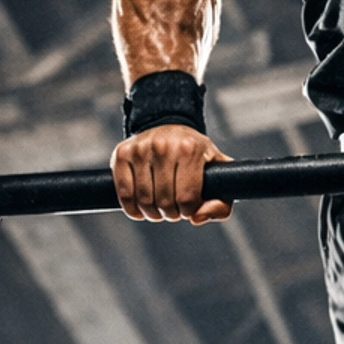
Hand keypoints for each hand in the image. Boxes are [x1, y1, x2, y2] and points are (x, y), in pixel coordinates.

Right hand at [111, 125, 231, 221]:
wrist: (168, 126)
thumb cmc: (195, 155)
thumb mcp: (218, 173)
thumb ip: (221, 202)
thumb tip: (196, 218)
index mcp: (190, 149)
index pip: (187, 198)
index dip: (188, 211)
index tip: (188, 207)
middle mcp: (163, 146)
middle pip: (165, 202)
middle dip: (171, 213)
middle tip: (173, 209)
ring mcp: (140, 148)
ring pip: (144, 200)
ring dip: (152, 213)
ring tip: (159, 208)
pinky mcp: (121, 153)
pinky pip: (124, 194)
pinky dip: (132, 209)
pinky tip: (140, 209)